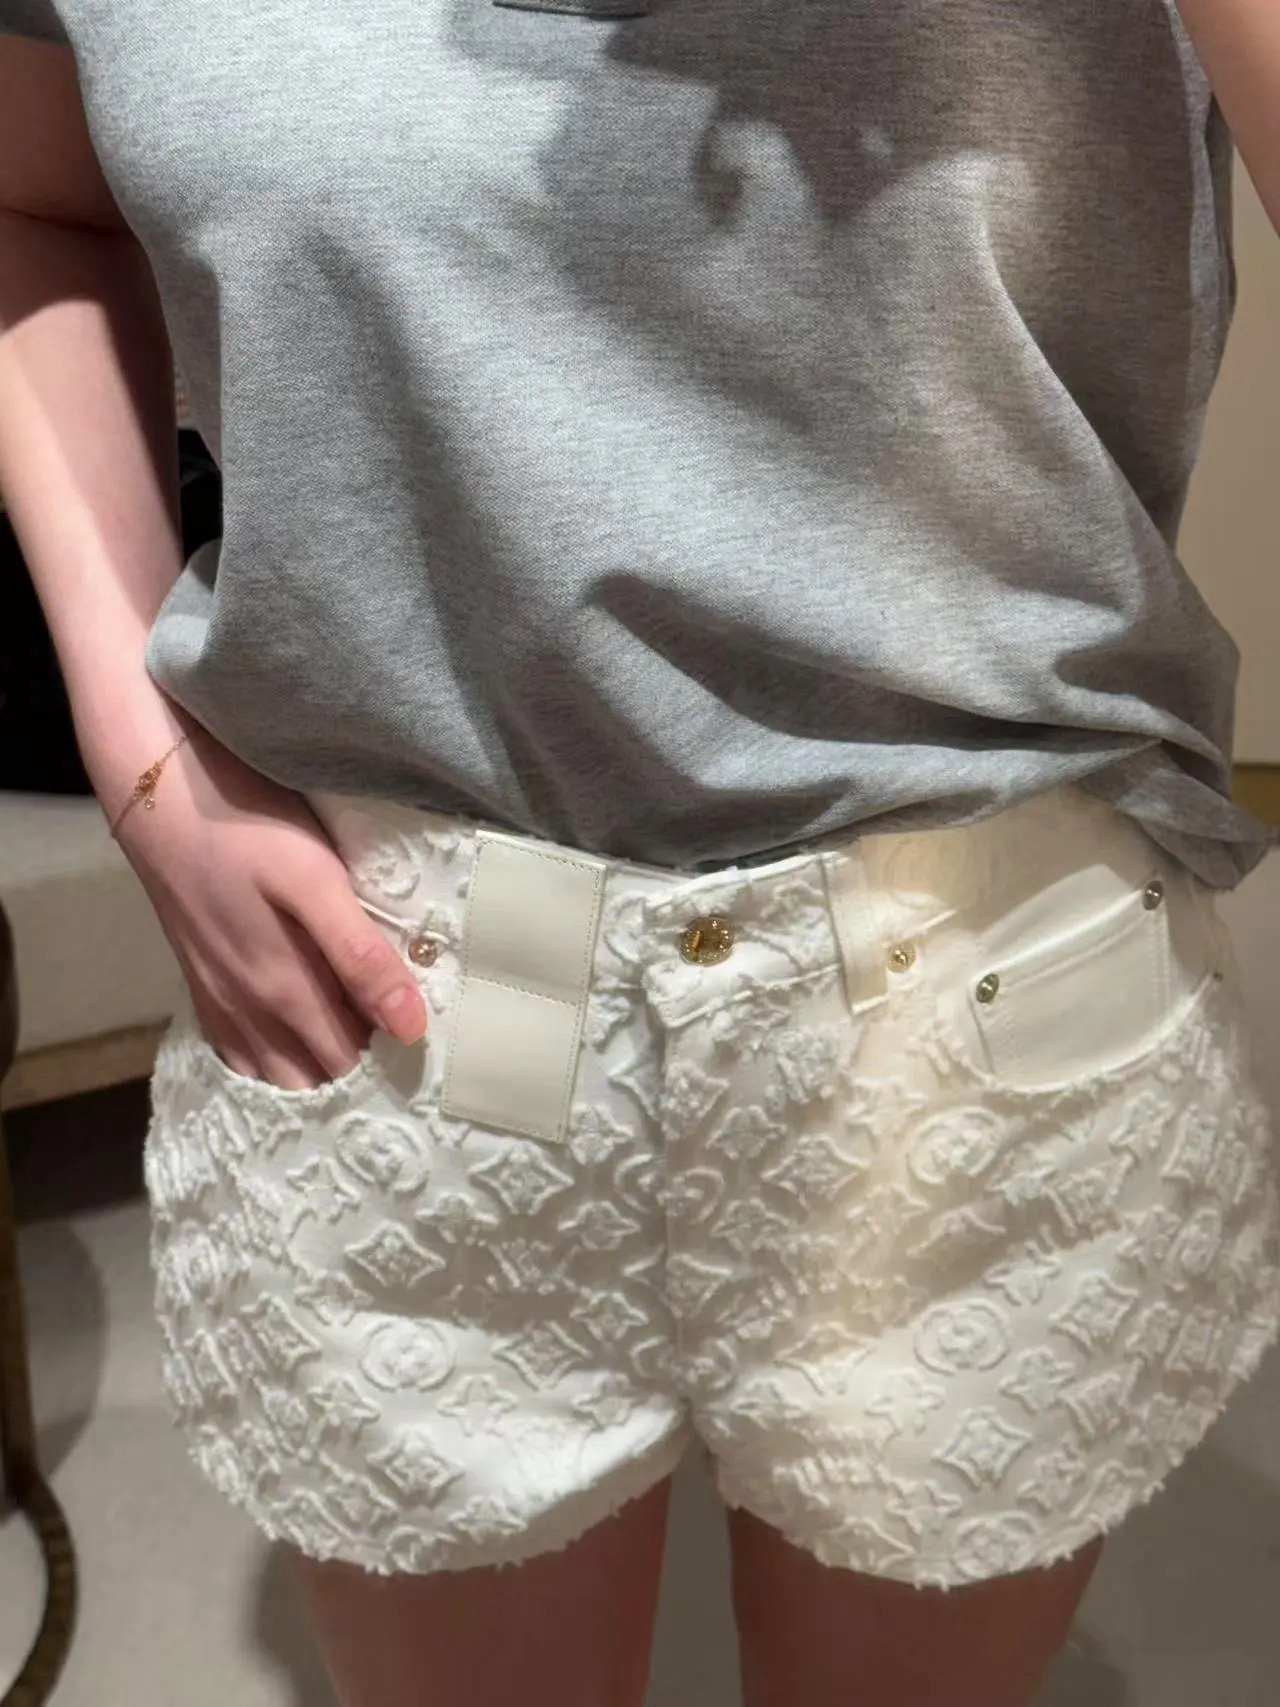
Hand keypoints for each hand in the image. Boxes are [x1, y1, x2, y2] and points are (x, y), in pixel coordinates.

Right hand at [106, 724, 427, 1089]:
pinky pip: (241, 1056)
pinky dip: (275, 1064)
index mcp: (286, 993)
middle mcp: (250, 1015)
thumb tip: (411, 1029)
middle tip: (404, 1048)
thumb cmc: (249, 831)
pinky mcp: (202, 989)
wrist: (160, 802)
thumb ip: (360, 956)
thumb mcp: (315, 882)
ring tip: (361, 1045)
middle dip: (360, 1078)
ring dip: (317, 1075)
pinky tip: (299, 1040)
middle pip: (315, 1079)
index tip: (426, 1049)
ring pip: (275, 1076)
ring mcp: (220, 1005)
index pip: (350, 1068)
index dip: (391, 1067)